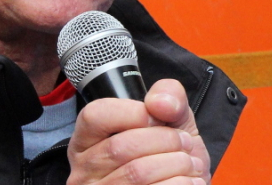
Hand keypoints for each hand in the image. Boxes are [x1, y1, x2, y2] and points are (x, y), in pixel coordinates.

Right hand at [66, 79, 210, 183]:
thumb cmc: (167, 153)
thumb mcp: (170, 117)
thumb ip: (168, 95)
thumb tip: (161, 104)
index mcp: (86, 139)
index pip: (94, 116)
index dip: (129, 112)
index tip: (155, 118)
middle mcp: (84, 170)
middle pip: (119, 146)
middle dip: (164, 140)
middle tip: (184, 142)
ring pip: (137, 173)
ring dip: (175, 164)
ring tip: (188, 162)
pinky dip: (180, 184)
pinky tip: (185, 180)